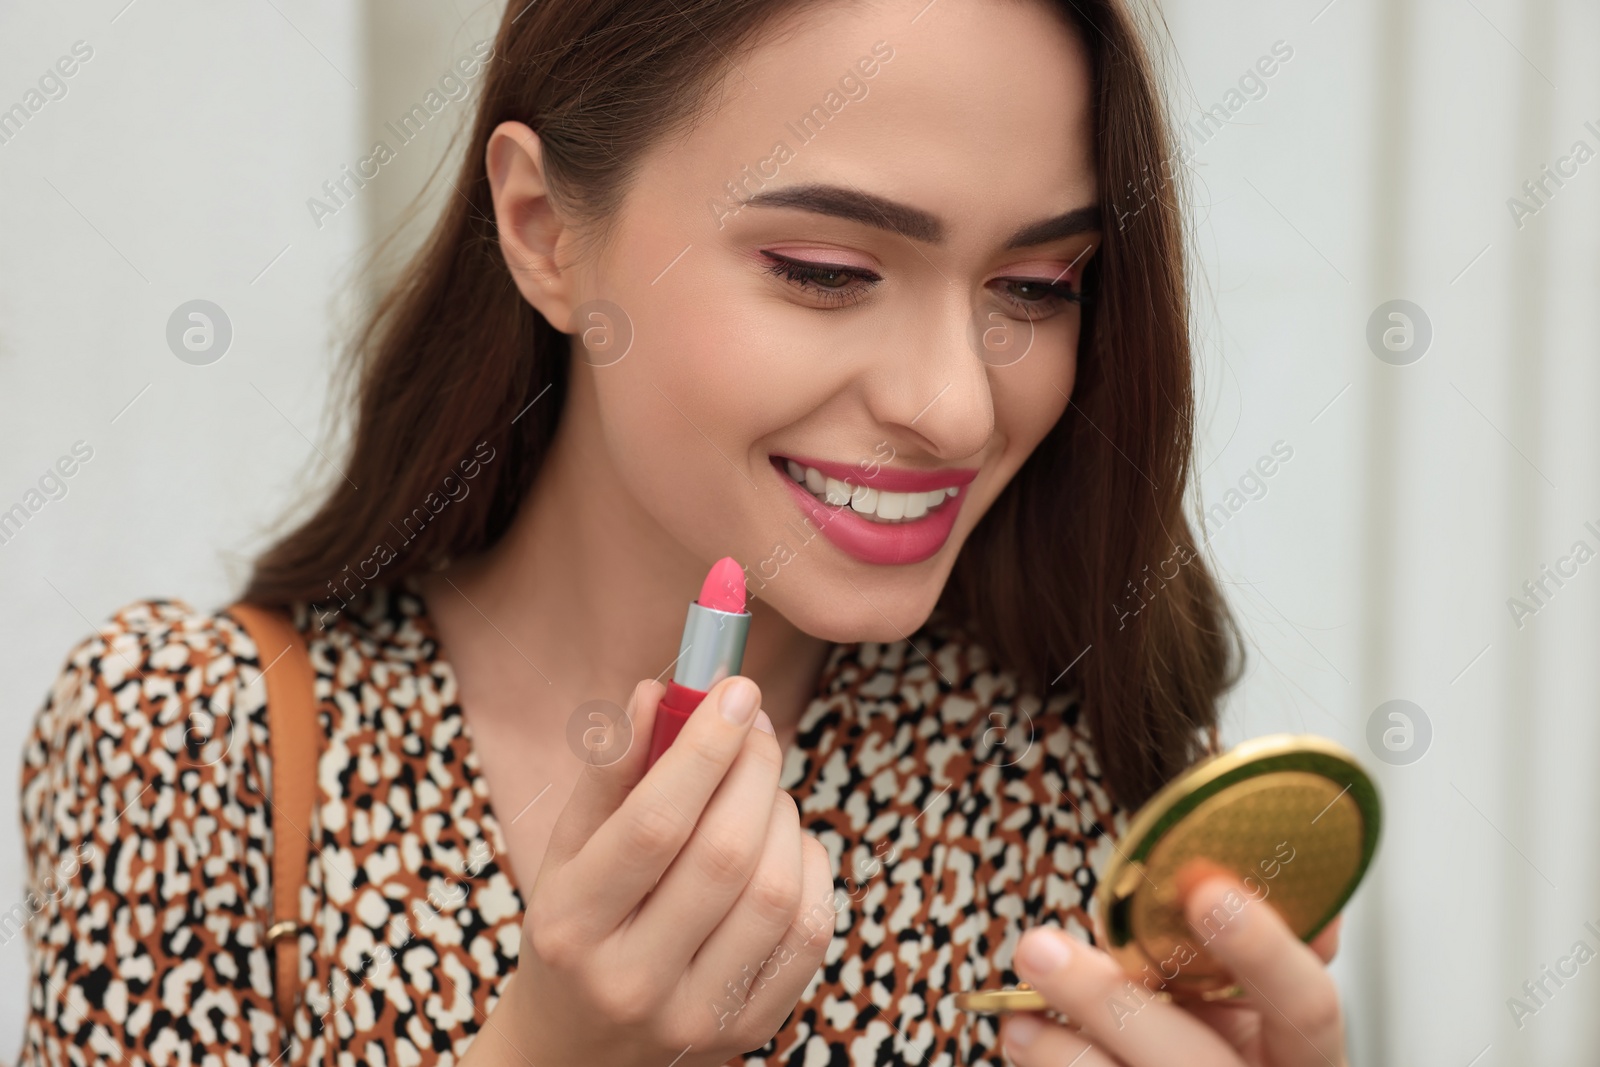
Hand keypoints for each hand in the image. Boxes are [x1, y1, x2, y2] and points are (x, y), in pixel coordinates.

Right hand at [494, 676, 835, 1065]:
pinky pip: (811, 931)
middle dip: (753, 769)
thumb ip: (610, 772)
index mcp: (572, 925)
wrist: (580, 1049)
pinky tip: (781, 845)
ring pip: (776, 891)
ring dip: (782, 814)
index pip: (653, 825)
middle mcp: (631, 980)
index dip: (704, 749)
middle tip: (754, 724)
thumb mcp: (568, 853)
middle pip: (726, 854)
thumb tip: (656, 692)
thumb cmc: (578, 926)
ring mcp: (697, 1015)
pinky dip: (809, 867)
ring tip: (760, 789)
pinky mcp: (751, 1030)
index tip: (735, 689)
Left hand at [999, 873, 1346, 1066]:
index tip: (1206, 890)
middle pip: (1195, 1061)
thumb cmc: (1226, 1039)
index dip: (1263, 951)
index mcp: (1306, 1050)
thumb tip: (1201, 871)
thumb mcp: (1250, 999)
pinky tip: (1024, 1040)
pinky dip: (1055, 1065)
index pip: (1307, 1004)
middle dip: (1110, 1003)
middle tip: (1039, 948)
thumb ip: (1226, 949)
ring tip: (1017, 1017)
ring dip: (1062, 1051)